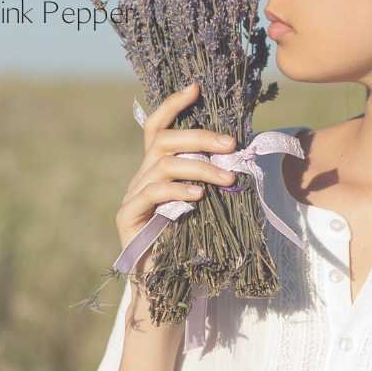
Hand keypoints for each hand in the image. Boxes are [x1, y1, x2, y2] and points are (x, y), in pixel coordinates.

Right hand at [115, 81, 236, 278]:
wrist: (168, 284)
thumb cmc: (192, 241)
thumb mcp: (209, 202)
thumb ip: (215, 176)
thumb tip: (243, 151)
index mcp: (158, 168)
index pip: (159, 126)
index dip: (174, 104)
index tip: (196, 86)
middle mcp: (142, 176)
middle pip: (162, 141)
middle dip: (199, 136)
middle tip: (231, 143)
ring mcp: (133, 196)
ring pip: (162, 165)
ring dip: (199, 167)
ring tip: (227, 177)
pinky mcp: (128, 217)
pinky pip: (152, 194)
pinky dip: (178, 190)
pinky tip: (199, 196)